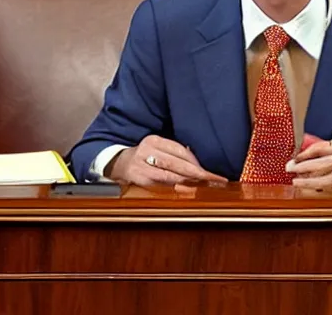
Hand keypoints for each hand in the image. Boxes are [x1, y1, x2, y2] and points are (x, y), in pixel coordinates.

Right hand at [105, 135, 227, 186]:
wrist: (118, 164)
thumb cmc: (144, 157)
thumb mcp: (157, 149)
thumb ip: (175, 154)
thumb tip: (199, 164)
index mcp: (154, 140)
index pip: (179, 150)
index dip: (196, 161)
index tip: (210, 170)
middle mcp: (146, 150)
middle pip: (176, 163)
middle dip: (197, 173)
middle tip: (213, 179)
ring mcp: (140, 165)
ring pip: (168, 176)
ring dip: (187, 182)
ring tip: (203, 186)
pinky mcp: (137, 179)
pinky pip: (159, 185)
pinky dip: (174, 189)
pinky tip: (185, 191)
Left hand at [286, 135, 331, 188]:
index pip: (321, 145)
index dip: (307, 151)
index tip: (298, 155)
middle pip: (317, 155)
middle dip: (300, 161)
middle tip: (288, 165)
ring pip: (320, 168)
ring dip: (304, 173)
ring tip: (293, 177)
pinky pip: (331, 180)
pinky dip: (317, 182)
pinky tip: (308, 185)